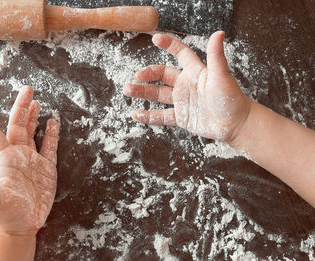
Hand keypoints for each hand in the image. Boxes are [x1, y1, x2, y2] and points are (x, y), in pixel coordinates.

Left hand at [0, 86, 59, 235]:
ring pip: (31, 132)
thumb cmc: (3, 213)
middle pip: (17, 125)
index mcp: (4, 158)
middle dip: (21, 106)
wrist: (21, 226)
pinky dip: (51, 134)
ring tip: (35, 101)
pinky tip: (52, 122)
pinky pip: (49, 147)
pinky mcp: (46, 169)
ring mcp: (32, 161)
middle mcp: (17, 155)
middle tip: (26, 88)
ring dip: (33, 117)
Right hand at [124, 31, 251, 141]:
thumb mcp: (222, 76)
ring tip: (128, 90)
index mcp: (195, 72)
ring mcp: (182, 101)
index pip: (180, 54)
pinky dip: (148, 116)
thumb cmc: (232, 98)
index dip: (169, 45)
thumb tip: (218, 33)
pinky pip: (161, 116)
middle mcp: (186, 85)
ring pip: (158, 95)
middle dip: (148, 74)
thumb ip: (216, 55)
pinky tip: (136, 114)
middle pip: (162, 75)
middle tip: (136, 76)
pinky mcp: (181, 117)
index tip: (156, 38)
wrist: (235, 125)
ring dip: (142, 93)